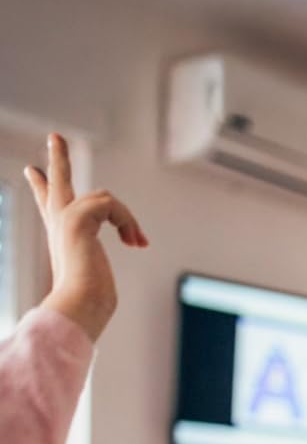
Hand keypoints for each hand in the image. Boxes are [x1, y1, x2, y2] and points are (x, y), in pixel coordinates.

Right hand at [24, 133, 146, 343]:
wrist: (80, 306)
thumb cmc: (90, 303)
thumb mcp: (95, 280)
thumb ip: (94, 271)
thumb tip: (105, 282)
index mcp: (61, 236)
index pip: (49, 205)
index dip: (42, 187)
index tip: (33, 171)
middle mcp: (58, 223)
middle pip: (57, 181)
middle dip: (58, 157)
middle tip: (55, 136)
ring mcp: (65, 217)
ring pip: (105, 198)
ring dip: (127, 220)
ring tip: (136, 242)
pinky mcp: (76, 217)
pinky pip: (111, 204)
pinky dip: (127, 222)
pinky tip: (132, 242)